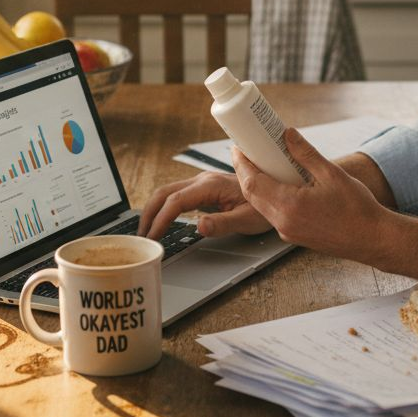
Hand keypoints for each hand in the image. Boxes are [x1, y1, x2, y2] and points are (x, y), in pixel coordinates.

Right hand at [139, 170, 271, 239]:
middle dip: (149, 213)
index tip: (153, 236)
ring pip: (168, 192)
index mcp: (211, 185)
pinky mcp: (203, 189)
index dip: (161, 219)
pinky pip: (176, 195)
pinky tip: (161, 221)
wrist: (275, 191)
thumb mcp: (247, 220)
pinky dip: (163, 208)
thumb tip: (199, 226)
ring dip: (154, 210)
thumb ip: (222, 224)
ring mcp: (202, 183)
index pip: (176, 201)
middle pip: (165, 193)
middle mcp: (203, 180)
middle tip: (141, 236)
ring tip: (147, 231)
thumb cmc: (264, 206)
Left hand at [234, 128, 391, 261]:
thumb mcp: (332, 174)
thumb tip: (287, 135)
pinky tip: (278, 183)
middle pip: (252, 195)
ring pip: (261, 206)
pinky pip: (273, 213)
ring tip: (261, 164)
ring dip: (256, 185)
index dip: (242, 163)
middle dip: (245, 172)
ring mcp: (288, 231)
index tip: (239, 147)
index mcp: (289, 206)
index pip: (252, 182)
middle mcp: (284, 222)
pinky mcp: (294, 235)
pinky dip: (269, 196)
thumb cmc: (357, 209)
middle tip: (246, 152)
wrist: (372, 239)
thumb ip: (306, 154)